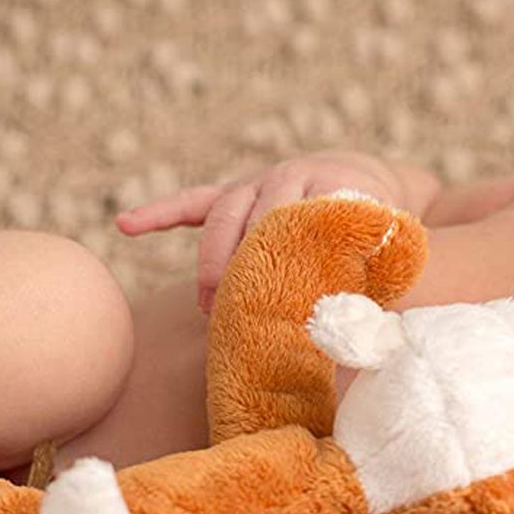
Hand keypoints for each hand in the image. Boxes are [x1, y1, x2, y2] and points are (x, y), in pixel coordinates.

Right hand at [115, 150, 407, 313]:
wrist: (373, 187)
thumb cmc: (380, 239)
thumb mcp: (387, 256)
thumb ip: (372, 287)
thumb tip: (357, 335)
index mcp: (335, 188)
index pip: (302, 222)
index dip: (287, 259)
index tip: (277, 300)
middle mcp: (292, 177)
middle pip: (255, 217)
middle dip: (240, 265)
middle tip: (231, 313)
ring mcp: (259, 182)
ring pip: (224, 213)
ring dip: (212, 259)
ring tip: (207, 305)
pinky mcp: (237, 192)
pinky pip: (195, 202)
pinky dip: (162, 213)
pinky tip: (126, 225)